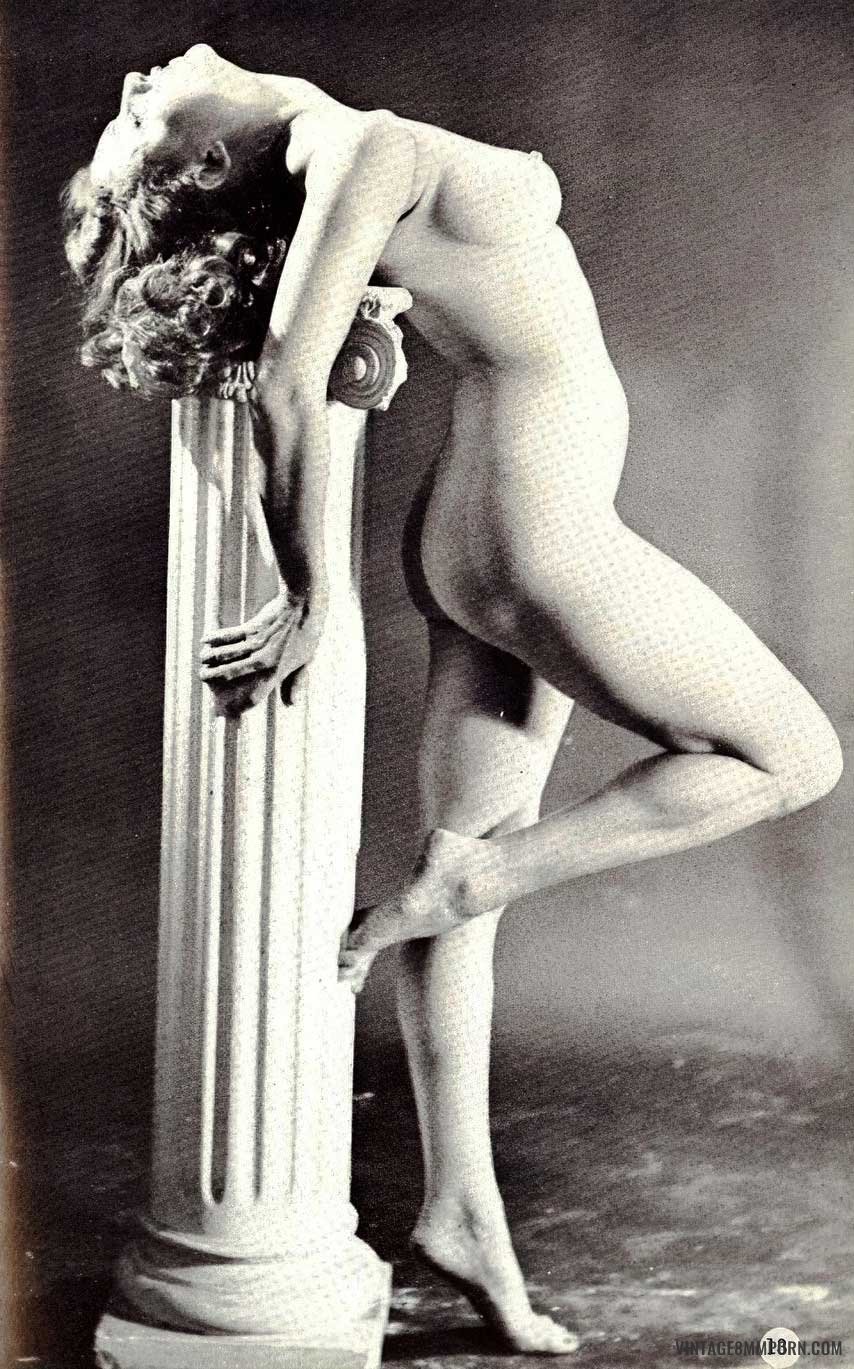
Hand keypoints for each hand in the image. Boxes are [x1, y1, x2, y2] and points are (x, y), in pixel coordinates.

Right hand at [199, 587, 325, 716]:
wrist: (305, 604)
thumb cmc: (307, 633)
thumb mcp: (306, 660)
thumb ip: (296, 683)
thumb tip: (290, 705)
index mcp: (277, 672)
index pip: (254, 696)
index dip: (239, 705)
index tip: (227, 709)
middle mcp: (264, 660)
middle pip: (231, 673)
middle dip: (213, 676)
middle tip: (202, 676)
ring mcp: (257, 643)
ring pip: (226, 653)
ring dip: (210, 657)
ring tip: (202, 659)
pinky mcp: (252, 627)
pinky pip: (229, 635)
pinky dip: (215, 637)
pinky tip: (204, 640)